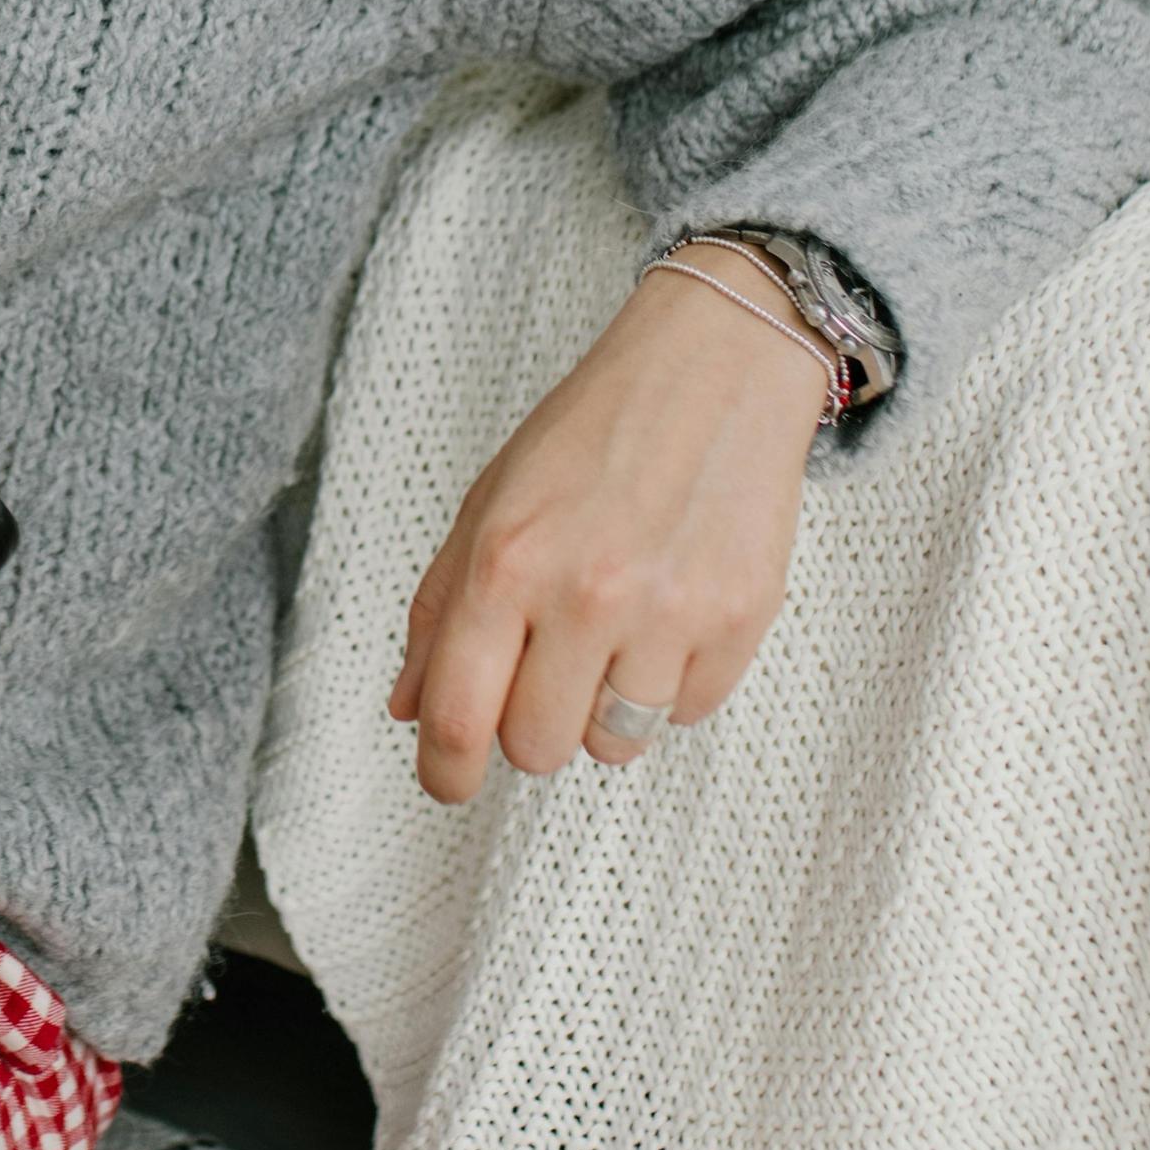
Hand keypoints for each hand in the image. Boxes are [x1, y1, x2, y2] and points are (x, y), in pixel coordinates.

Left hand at [387, 269, 826, 806]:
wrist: (716, 367)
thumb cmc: (593, 431)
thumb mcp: (489, 502)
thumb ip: (439, 609)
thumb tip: (408, 709)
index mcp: (504, 563)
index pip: (457, 718)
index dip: (444, 772)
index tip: (448, 782)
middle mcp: (585, 594)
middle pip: (536, 748)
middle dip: (530, 727)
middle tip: (546, 670)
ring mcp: (669, 612)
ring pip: (614, 744)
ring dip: (603, 708)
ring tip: (614, 634)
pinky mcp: (741, 619)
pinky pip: (686, 713)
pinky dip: (670, 684)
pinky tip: (670, 615)